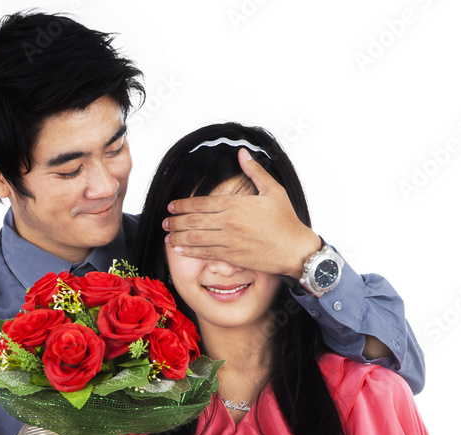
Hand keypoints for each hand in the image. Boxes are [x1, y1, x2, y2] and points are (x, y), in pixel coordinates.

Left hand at [164, 147, 321, 276]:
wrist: (295, 249)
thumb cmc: (286, 220)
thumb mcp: (273, 190)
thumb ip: (254, 171)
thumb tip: (242, 152)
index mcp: (236, 204)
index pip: (201, 203)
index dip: (183, 205)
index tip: (171, 206)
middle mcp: (228, 222)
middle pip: (194, 221)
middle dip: (176, 221)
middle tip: (164, 222)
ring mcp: (229, 240)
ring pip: (195, 238)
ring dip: (178, 237)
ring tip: (167, 236)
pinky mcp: (232, 256)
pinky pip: (205, 253)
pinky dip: (190, 252)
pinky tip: (179, 250)